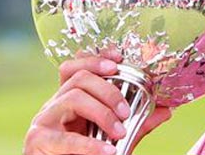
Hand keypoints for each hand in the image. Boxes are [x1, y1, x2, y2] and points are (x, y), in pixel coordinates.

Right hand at [23, 56, 171, 154]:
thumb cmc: (88, 154)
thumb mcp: (115, 137)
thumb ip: (137, 124)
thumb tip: (166, 110)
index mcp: (70, 99)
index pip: (77, 67)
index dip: (96, 58)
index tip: (119, 59)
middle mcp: (54, 104)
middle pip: (79, 78)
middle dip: (108, 89)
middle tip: (126, 111)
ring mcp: (43, 120)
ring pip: (73, 97)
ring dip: (102, 113)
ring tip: (119, 132)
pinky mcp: (37, 141)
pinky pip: (66, 138)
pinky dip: (90, 145)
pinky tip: (109, 151)